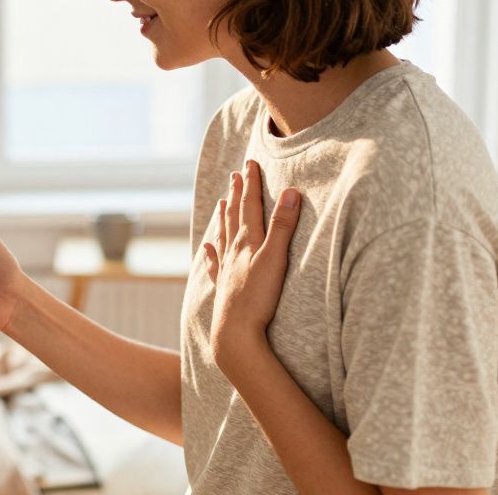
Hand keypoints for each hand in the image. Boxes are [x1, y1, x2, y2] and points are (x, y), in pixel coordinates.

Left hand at [203, 159, 301, 370]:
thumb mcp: (276, 258)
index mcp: (247, 241)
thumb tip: (290, 192)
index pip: (250, 205)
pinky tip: (207, 247)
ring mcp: (226, 269)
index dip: (251, 183)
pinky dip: (211, 253)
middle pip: (235, 216)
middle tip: (235, 174)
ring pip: (223, 236)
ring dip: (224, 217)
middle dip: (237, 194)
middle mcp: (233, 251)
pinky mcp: (224, 287)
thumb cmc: (258, 297)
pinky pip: (214, 264)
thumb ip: (283, 226)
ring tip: (222, 202)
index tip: (250, 163)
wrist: (235, 334)